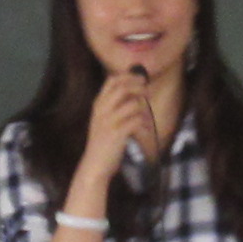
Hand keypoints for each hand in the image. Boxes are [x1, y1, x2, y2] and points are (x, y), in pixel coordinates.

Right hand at [81, 65, 157, 185]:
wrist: (94, 165)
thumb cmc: (103, 143)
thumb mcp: (104, 121)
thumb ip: (115, 107)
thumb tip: (136, 93)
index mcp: (98, 105)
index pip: (111, 81)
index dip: (128, 76)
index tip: (140, 78)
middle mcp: (102, 110)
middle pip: (122, 87)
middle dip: (138, 86)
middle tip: (147, 90)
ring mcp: (109, 121)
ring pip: (133, 104)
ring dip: (144, 110)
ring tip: (146, 120)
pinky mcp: (117, 133)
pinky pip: (137, 121)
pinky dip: (144, 126)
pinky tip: (145, 132)